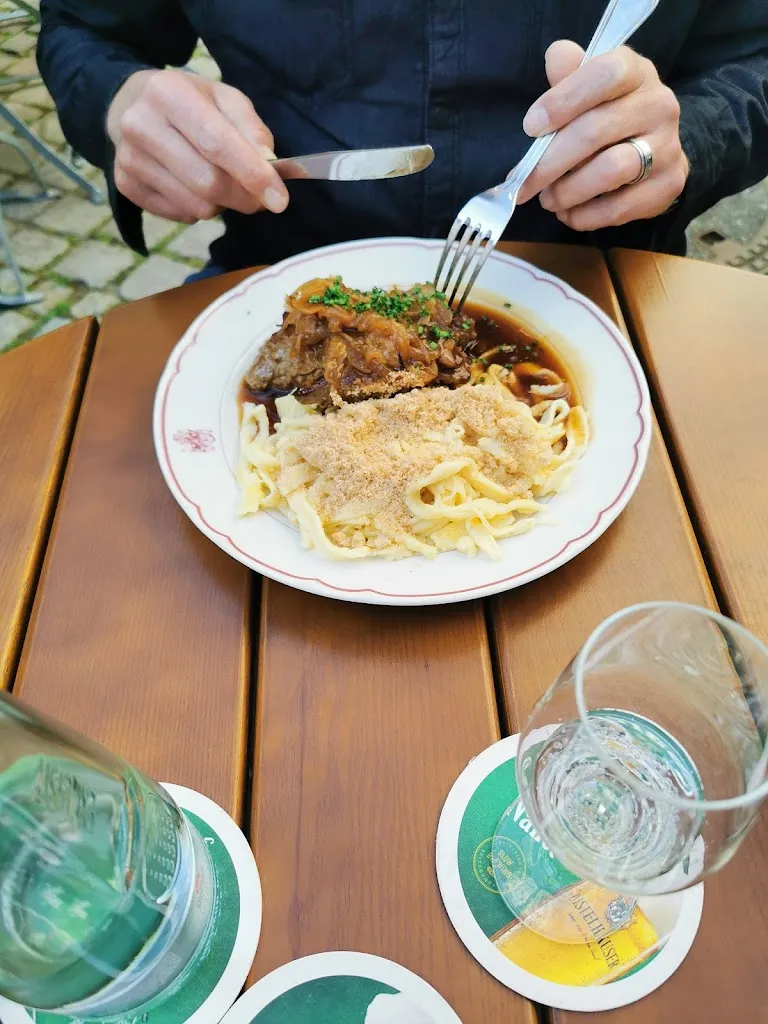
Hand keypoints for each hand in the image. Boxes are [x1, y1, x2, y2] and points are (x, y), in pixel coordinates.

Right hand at [107, 69, 288, 222]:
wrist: (130, 106)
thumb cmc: (189, 102)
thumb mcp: (224, 99)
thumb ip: (251, 129)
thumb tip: (269, 166)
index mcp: (168, 93)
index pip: (217, 144)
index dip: (253, 175)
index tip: (280, 199)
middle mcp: (141, 126)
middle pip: (208, 183)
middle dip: (243, 198)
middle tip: (258, 198)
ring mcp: (129, 159)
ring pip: (196, 206)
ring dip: (221, 204)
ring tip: (219, 182)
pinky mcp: (126, 186)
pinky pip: (180, 215)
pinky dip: (198, 209)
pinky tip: (192, 186)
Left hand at [517, 41, 688, 230]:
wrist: (656, 150)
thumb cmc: (609, 115)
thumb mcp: (589, 87)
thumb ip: (570, 74)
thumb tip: (556, 57)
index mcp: (636, 72)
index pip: (604, 75)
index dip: (563, 100)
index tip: (531, 127)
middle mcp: (659, 105)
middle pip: (596, 131)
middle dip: (550, 162)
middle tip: (524, 182)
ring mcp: (668, 146)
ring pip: (610, 171)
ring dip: (568, 191)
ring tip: (548, 199)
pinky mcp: (667, 185)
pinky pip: (619, 207)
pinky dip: (585, 216)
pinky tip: (569, 213)